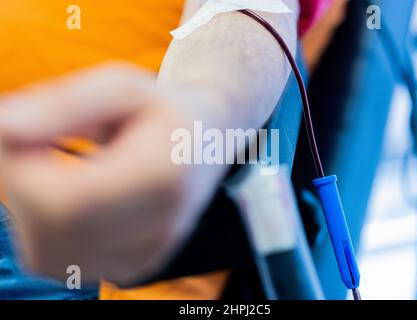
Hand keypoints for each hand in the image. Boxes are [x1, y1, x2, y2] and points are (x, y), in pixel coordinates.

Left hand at [0, 64, 224, 284]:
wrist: (204, 146)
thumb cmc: (161, 112)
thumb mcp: (122, 87)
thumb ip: (64, 104)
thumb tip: (3, 128)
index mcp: (164, 176)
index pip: (67, 201)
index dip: (19, 170)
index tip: (14, 131)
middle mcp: (161, 227)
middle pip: (53, 230)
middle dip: (18, 186)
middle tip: (29, 144)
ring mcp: (148, 254)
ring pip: (47, 255)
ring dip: (29, 210)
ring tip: (55, 170)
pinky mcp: (133, 267)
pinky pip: (61, 262)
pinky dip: (47, 230)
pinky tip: (72, 197)